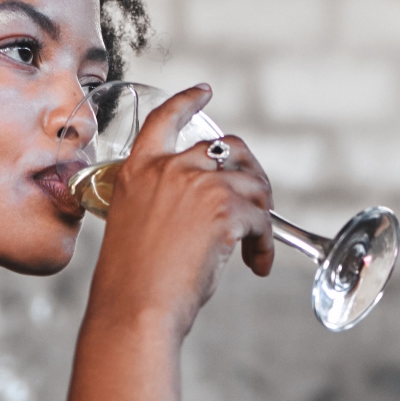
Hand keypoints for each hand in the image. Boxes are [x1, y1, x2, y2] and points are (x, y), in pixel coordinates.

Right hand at [85, 84, 273, 336]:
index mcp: (137, 171)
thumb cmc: (133, 283)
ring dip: (261, 218)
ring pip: (252, 186)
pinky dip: (265, 245)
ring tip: (252, 252)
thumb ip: (165, 203)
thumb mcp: (136, 227)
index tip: (204, 91)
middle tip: (257, 207)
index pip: (165, 118)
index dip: (188, 101)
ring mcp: (198, 184)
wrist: (135, 309)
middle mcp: (168, 168)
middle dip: (250, 175)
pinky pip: (263, 220)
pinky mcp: (225, 208)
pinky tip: (255, 265)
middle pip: (228, 150)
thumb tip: (206, 208)